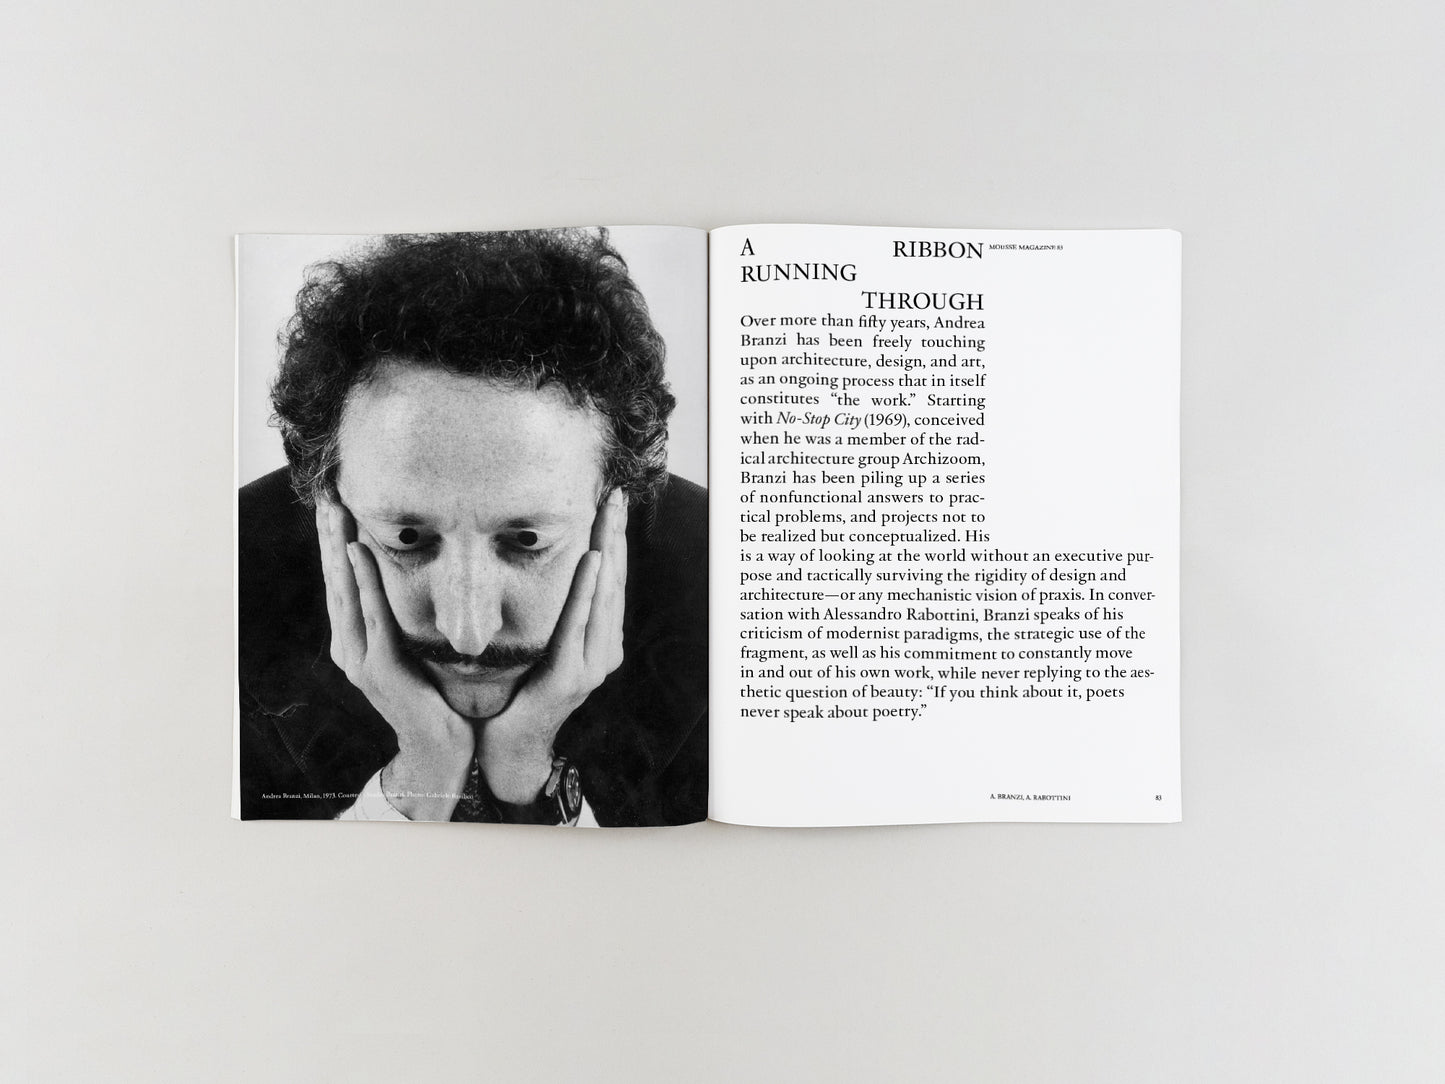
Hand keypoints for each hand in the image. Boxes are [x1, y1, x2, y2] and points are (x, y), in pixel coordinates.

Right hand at [316, 498, 473, 820]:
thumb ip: (403, 619)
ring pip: (344, 590)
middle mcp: (349, 647)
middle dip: (328, 535)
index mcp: (355, 641)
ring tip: (334, 510)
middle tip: (325, 493)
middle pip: (334, 580)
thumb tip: (415, 577)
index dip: (333, 543)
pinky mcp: (380, 668)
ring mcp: (360, 658)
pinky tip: (357, 551)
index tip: (333, 504)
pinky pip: (373, 614)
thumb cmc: (435, 696)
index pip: (342, 582)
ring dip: (337, 547)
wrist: (441, 748)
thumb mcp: (414, 649)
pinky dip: (364, 581)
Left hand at [477, 488, 628, 802]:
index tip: (612, 499)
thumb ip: (556, 613)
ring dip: (607, 551)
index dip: (614, 538)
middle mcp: (605, 651)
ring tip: (607, 515)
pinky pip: (579, 625)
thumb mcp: (543, 644)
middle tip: (617, 494)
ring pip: (604, 598)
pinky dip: (587, 591)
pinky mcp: (571, 678)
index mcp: (601, 641)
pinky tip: (592, 561)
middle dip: (616, 535)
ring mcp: (592, 666)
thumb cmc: (519, 692)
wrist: (508, 748)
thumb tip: (549, 564)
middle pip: (614, 582)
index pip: (612, 580)